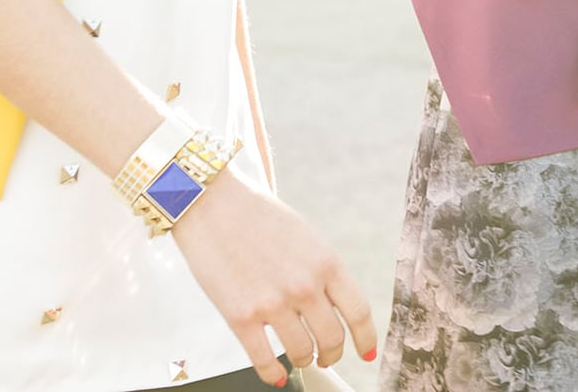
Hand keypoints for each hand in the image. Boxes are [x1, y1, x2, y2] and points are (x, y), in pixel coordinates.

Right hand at [172, 171, 377, 382]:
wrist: (212, 204)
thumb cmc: (257, 216)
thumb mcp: (305, 237)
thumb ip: (321, 271)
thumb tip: (332, 306)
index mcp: (326, 262)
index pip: (358, 312)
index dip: (366, 339)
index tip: (366, 353)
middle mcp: (305, 286)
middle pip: (333, 339)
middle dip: (332, 354)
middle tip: (326, 357)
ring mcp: (273, 304)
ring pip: (301, 353)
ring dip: (303, 360)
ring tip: (300, 357)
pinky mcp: (240, 318)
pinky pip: (264, 360)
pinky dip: (272, 373)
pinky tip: (275, 374)